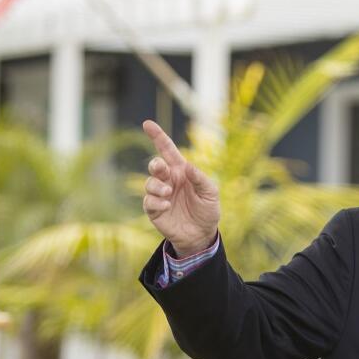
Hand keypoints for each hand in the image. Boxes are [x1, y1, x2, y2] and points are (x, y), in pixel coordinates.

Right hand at [141, 120, 220, 255]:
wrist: (201, 235)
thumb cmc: (207, 211)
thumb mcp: (211, 193)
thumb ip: (200, 178)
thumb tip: (188, 166)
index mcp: (181, 172)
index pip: (167, 150)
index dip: (157, 136)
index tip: (147, 124)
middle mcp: (169, 181)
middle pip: (155, 165)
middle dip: (155, 164)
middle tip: (161, 169)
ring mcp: (160, 195)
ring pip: (148, 183)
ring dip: (157, 186)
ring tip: (168, 193)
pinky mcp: (154, 210)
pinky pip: (148, 201)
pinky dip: (155, 201)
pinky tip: (166, 205)